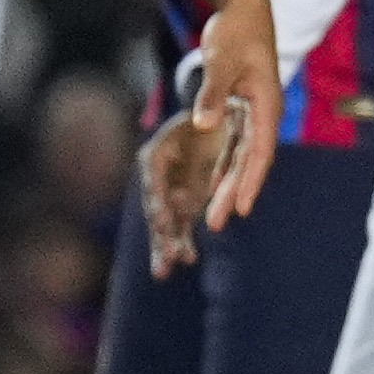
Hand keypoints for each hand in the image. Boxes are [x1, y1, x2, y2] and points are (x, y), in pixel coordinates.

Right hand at [135, 105, 217, 280]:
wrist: (218, 106)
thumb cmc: (214, 102)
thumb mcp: (212, 102)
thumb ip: (208, 116)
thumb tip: (206, 121)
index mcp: (157, 154)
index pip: (155, 184)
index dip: (159, 204)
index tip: (164, 225)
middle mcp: (159, 174)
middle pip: (157, 208)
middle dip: (161, 235)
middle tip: (162, 264)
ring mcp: (172, 186)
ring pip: (167, 220)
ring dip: (168, 244)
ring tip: (164, 271)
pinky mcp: (185, 196)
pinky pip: (180, 222)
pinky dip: (180, 239)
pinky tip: (184, 258)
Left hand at [182, 0, 280, 231]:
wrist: (243, 6)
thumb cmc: (235, 31)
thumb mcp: (221, 59)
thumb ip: (213, 93)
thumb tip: (203, 125)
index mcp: (267, 104)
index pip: (260, 151)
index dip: (250, 181)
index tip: (241, 208)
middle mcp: (264, 113)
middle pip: (251, 161)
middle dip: (235, 192)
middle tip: (218, 223)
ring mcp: (254, 112)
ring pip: (243, 157)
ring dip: (230, 184)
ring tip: (215, 216)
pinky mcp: (242, 107)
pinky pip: (235, 144)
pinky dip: (225, 164)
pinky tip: (214, 185)